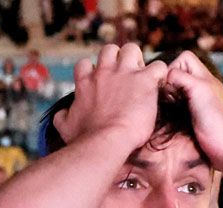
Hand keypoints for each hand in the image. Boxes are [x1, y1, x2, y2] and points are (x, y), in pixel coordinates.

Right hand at [52, 44, 166, 146]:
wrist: (105, 142)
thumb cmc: (85, 139)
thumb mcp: (65, 126)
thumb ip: (63, 117)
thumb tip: (61, 114)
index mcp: (85, 82)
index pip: (86, 64)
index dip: (95, 71)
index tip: (103, 84)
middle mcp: (104, 73)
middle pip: (110, 49)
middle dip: (118, 60)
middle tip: (126, 78)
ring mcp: (125, 74)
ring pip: (132, 49)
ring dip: (139, 61)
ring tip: (143, 77)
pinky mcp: (145, 81)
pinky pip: (159, 66)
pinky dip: (161, 74)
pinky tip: (160, 87)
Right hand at [165, 51, 222, 174]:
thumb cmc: (219, 120)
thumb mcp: (199, 89)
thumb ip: (181, 77)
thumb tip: (164, 75)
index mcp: (204, 79)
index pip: (184, 58)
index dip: (173, 66)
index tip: (167, 84)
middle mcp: (200, 90)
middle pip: (177, 77)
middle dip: (167, 85)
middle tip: (163, 99)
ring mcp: (196, 107)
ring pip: (175, 95)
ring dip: (167, 101)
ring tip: (164, 110)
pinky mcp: (193, 124)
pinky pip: (177, 113)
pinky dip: (170, 115)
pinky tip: (168, 122)